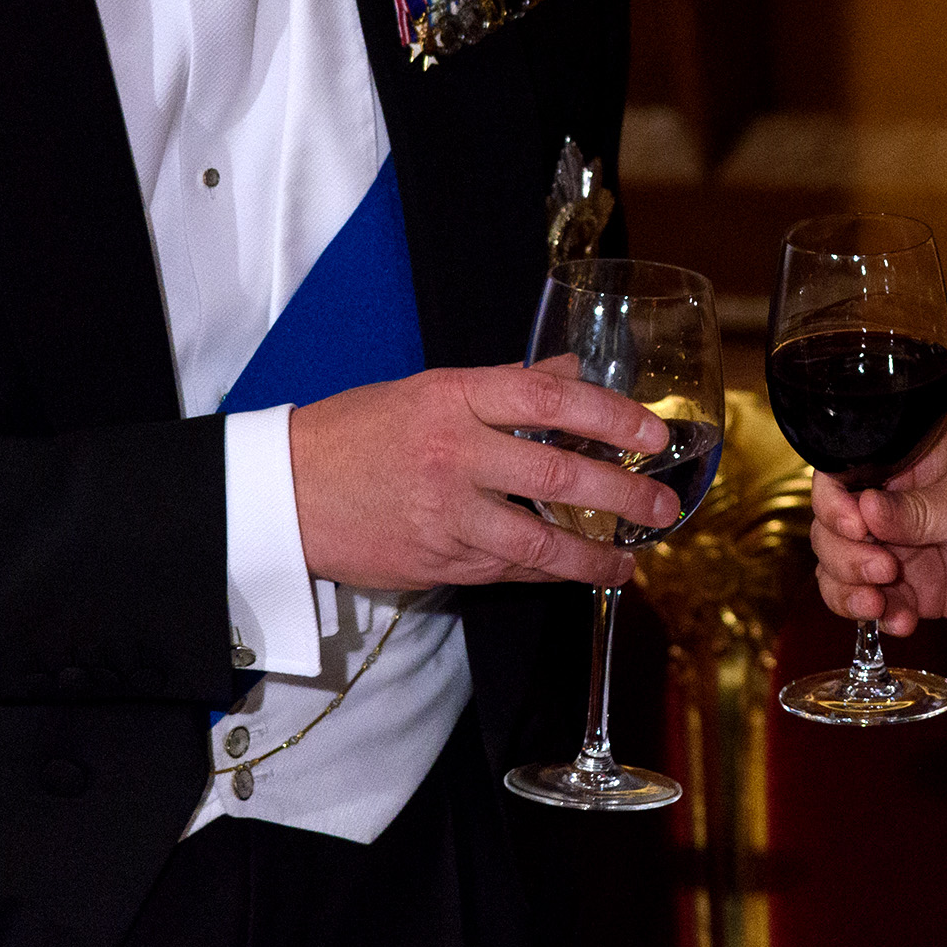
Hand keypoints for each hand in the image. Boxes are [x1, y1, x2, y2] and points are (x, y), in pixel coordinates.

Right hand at [288, 365, 678, 590]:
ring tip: (632, 561)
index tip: (652, 432)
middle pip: (557, 476)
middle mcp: (454, 455)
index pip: (547, 399)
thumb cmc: (359, 432)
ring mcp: (446, 515)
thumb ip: (505, 386)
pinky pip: (507, 569)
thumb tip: (573, 374)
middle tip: (663, 507)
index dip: (610, 415)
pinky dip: (548, 572)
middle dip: (623, 496)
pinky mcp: (437, 561)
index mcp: (453, 398)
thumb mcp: (429, 389)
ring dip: (595, 557)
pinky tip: (577, 570)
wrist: (283, 493)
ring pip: (539, 543)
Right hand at [810, 423, 946, 633]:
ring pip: (843, 572)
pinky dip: (881, 617)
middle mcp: (891, 506)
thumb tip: (865, 508)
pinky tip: (904, 621)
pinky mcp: (917, 589)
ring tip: (880, 604)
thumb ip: (918, 511)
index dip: (834, 504)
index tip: (856, 526)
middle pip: (832, 530)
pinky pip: (877, 605)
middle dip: (844, 556)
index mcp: (902, 464)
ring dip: (850, 592)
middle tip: (882, 570)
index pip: (841, 477)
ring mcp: (900, 549)